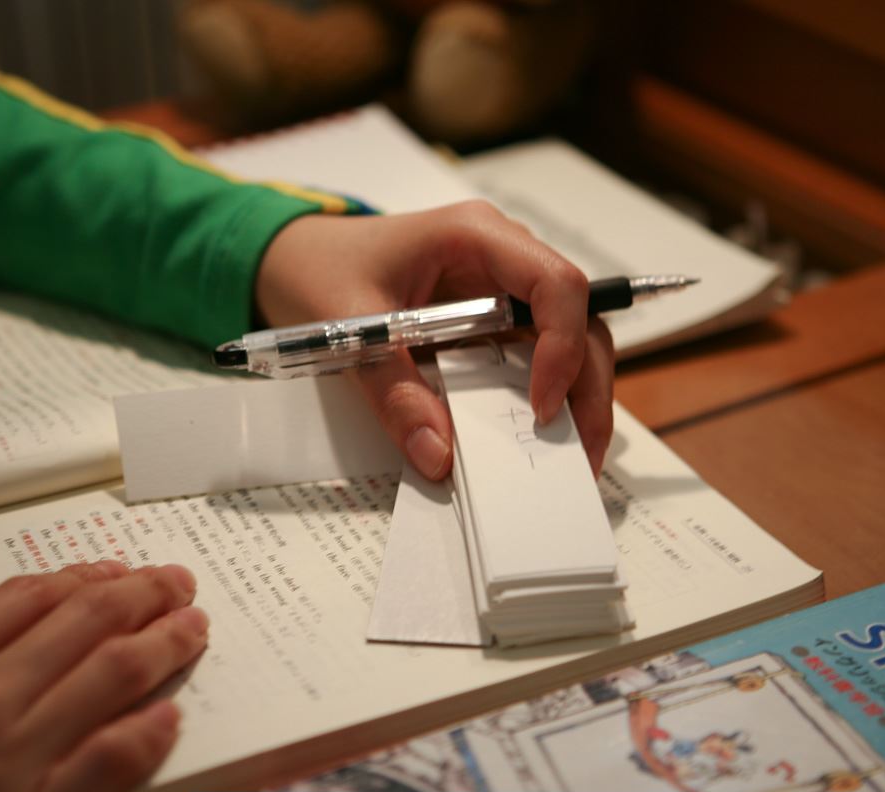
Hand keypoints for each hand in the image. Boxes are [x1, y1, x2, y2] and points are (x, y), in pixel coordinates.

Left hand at [255, 202, 614, 478]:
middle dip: (588, 389)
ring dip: (578, 400)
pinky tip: (536, 444)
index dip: (563, 347)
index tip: (540, 407)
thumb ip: (393, 391)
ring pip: (572, 341)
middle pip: (581, 318)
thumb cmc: (321, 271)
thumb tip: (439, 456)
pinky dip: (544, 402)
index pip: (555, 283)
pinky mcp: (495, 322)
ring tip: (571, 461)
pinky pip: (535, 360)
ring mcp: (504, 291)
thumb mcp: (348, 330)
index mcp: (476, 236)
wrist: (296, 259)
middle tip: (580, 457)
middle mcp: (505, 258)